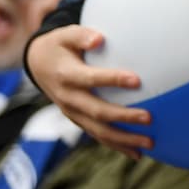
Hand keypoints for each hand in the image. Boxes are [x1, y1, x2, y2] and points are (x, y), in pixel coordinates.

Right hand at [25, 25, 152, 159]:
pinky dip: (117, 146)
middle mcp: (68, 98)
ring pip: (98, 131)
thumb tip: (99, 39)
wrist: (38, 63)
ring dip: (124, 139)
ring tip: (150, 142)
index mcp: (66, 75)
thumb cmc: (60, 45)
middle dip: (123, 117)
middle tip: (149, 117)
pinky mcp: (78, 120)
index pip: (91, 79)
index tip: (137, 80)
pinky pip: (97, 136)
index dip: (112, 80)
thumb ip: (82, 35)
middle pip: (97, 111)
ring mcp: (72, 112)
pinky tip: (138, 154)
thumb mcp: (65, 34)